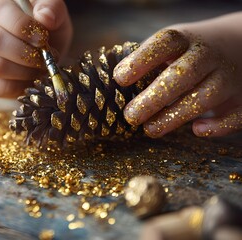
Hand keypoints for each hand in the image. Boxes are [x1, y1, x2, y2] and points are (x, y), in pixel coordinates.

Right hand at [0, 0, 72, 97]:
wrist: (41, 53)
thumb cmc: (44, 28)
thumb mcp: (52, 13)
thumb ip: (51, 7)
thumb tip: (45, 18)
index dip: (22, 26)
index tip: (43, 38)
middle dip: (25, 53)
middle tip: (43, 58)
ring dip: (23, 71)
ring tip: (39, 69)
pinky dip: (17, 87)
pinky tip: (29, 80)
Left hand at [113, 12, 241, 137]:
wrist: (240, 44)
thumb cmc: (189, 51)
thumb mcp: (170, 46)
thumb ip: (146, 62)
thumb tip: (111, 87)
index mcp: (185, 39)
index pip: (163, 43)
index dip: (141, 60)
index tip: (119, 78)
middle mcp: (208, 55)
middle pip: (183, 73)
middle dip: (154, 97)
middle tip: (130, 116)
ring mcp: (229, 76)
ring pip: (206, 96)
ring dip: (175, 116)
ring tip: (150, 129)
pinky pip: (235, 115)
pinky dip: (218, 126)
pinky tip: (196, 130)